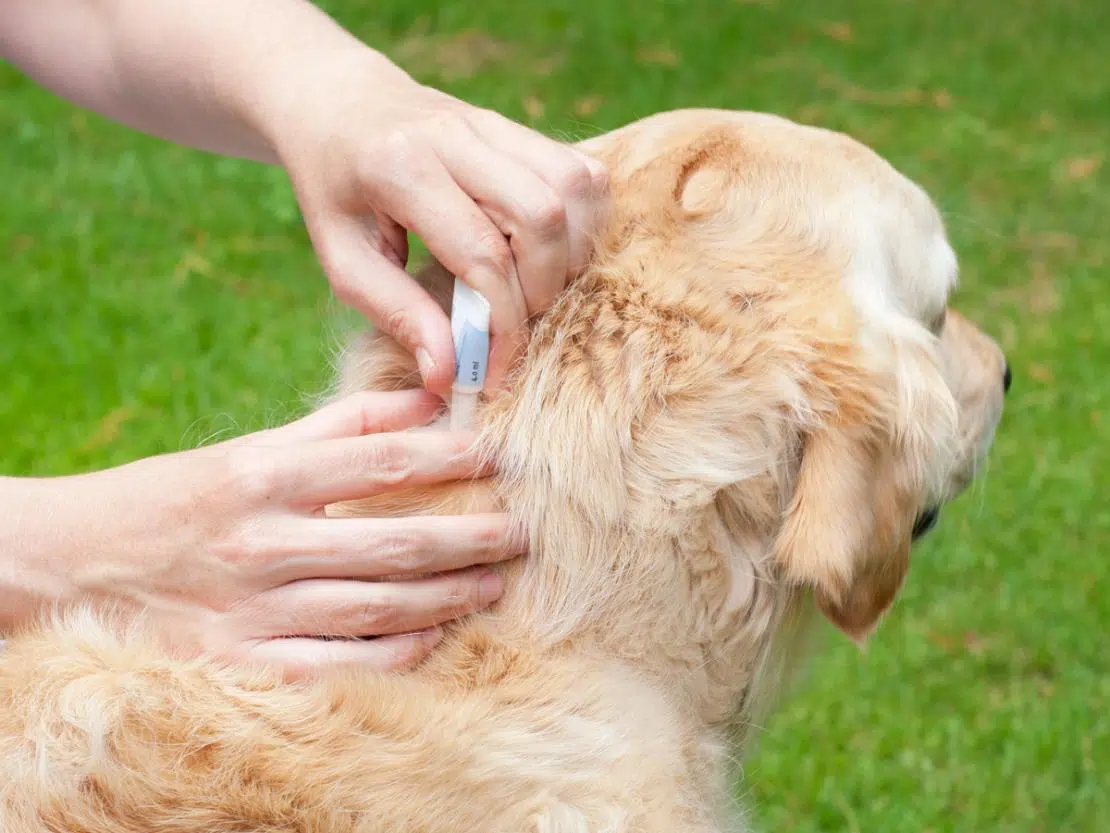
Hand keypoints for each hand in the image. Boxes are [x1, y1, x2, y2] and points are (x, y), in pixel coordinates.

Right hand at [0, 391, 521, 676]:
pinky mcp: (244, 662)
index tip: (498, 457)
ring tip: (495, 581)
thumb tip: (423, 399)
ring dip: (449, 595)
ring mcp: (254, 609)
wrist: (74, 566)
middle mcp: (264, 543)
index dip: (450, 458)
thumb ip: (338, 425)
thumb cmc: (173, 499)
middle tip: (520, 530)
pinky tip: (437, 635)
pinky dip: (397, 652)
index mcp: (264, 476)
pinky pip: (341, 664)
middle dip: (470, 536)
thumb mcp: (248, 449)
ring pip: (378, 606)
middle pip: (394, 542)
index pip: (381, 461)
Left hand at [262, 54, 609, 393]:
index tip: (492, 370)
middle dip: (542, 289)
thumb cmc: (335, 191)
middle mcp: (455, 135)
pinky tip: (551, 253)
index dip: (501, 324)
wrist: (338, 103)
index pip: (482, 253)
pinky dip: (583, 223)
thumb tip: (448, 375)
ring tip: (535, 289)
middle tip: (514, 324)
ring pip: (575, 188)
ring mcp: (494, 123)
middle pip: (542, 215)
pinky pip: (582, 173)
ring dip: (570, 254)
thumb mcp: (343, 259)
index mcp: (400, 167)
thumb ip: (397, 314)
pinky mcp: (520, 127)